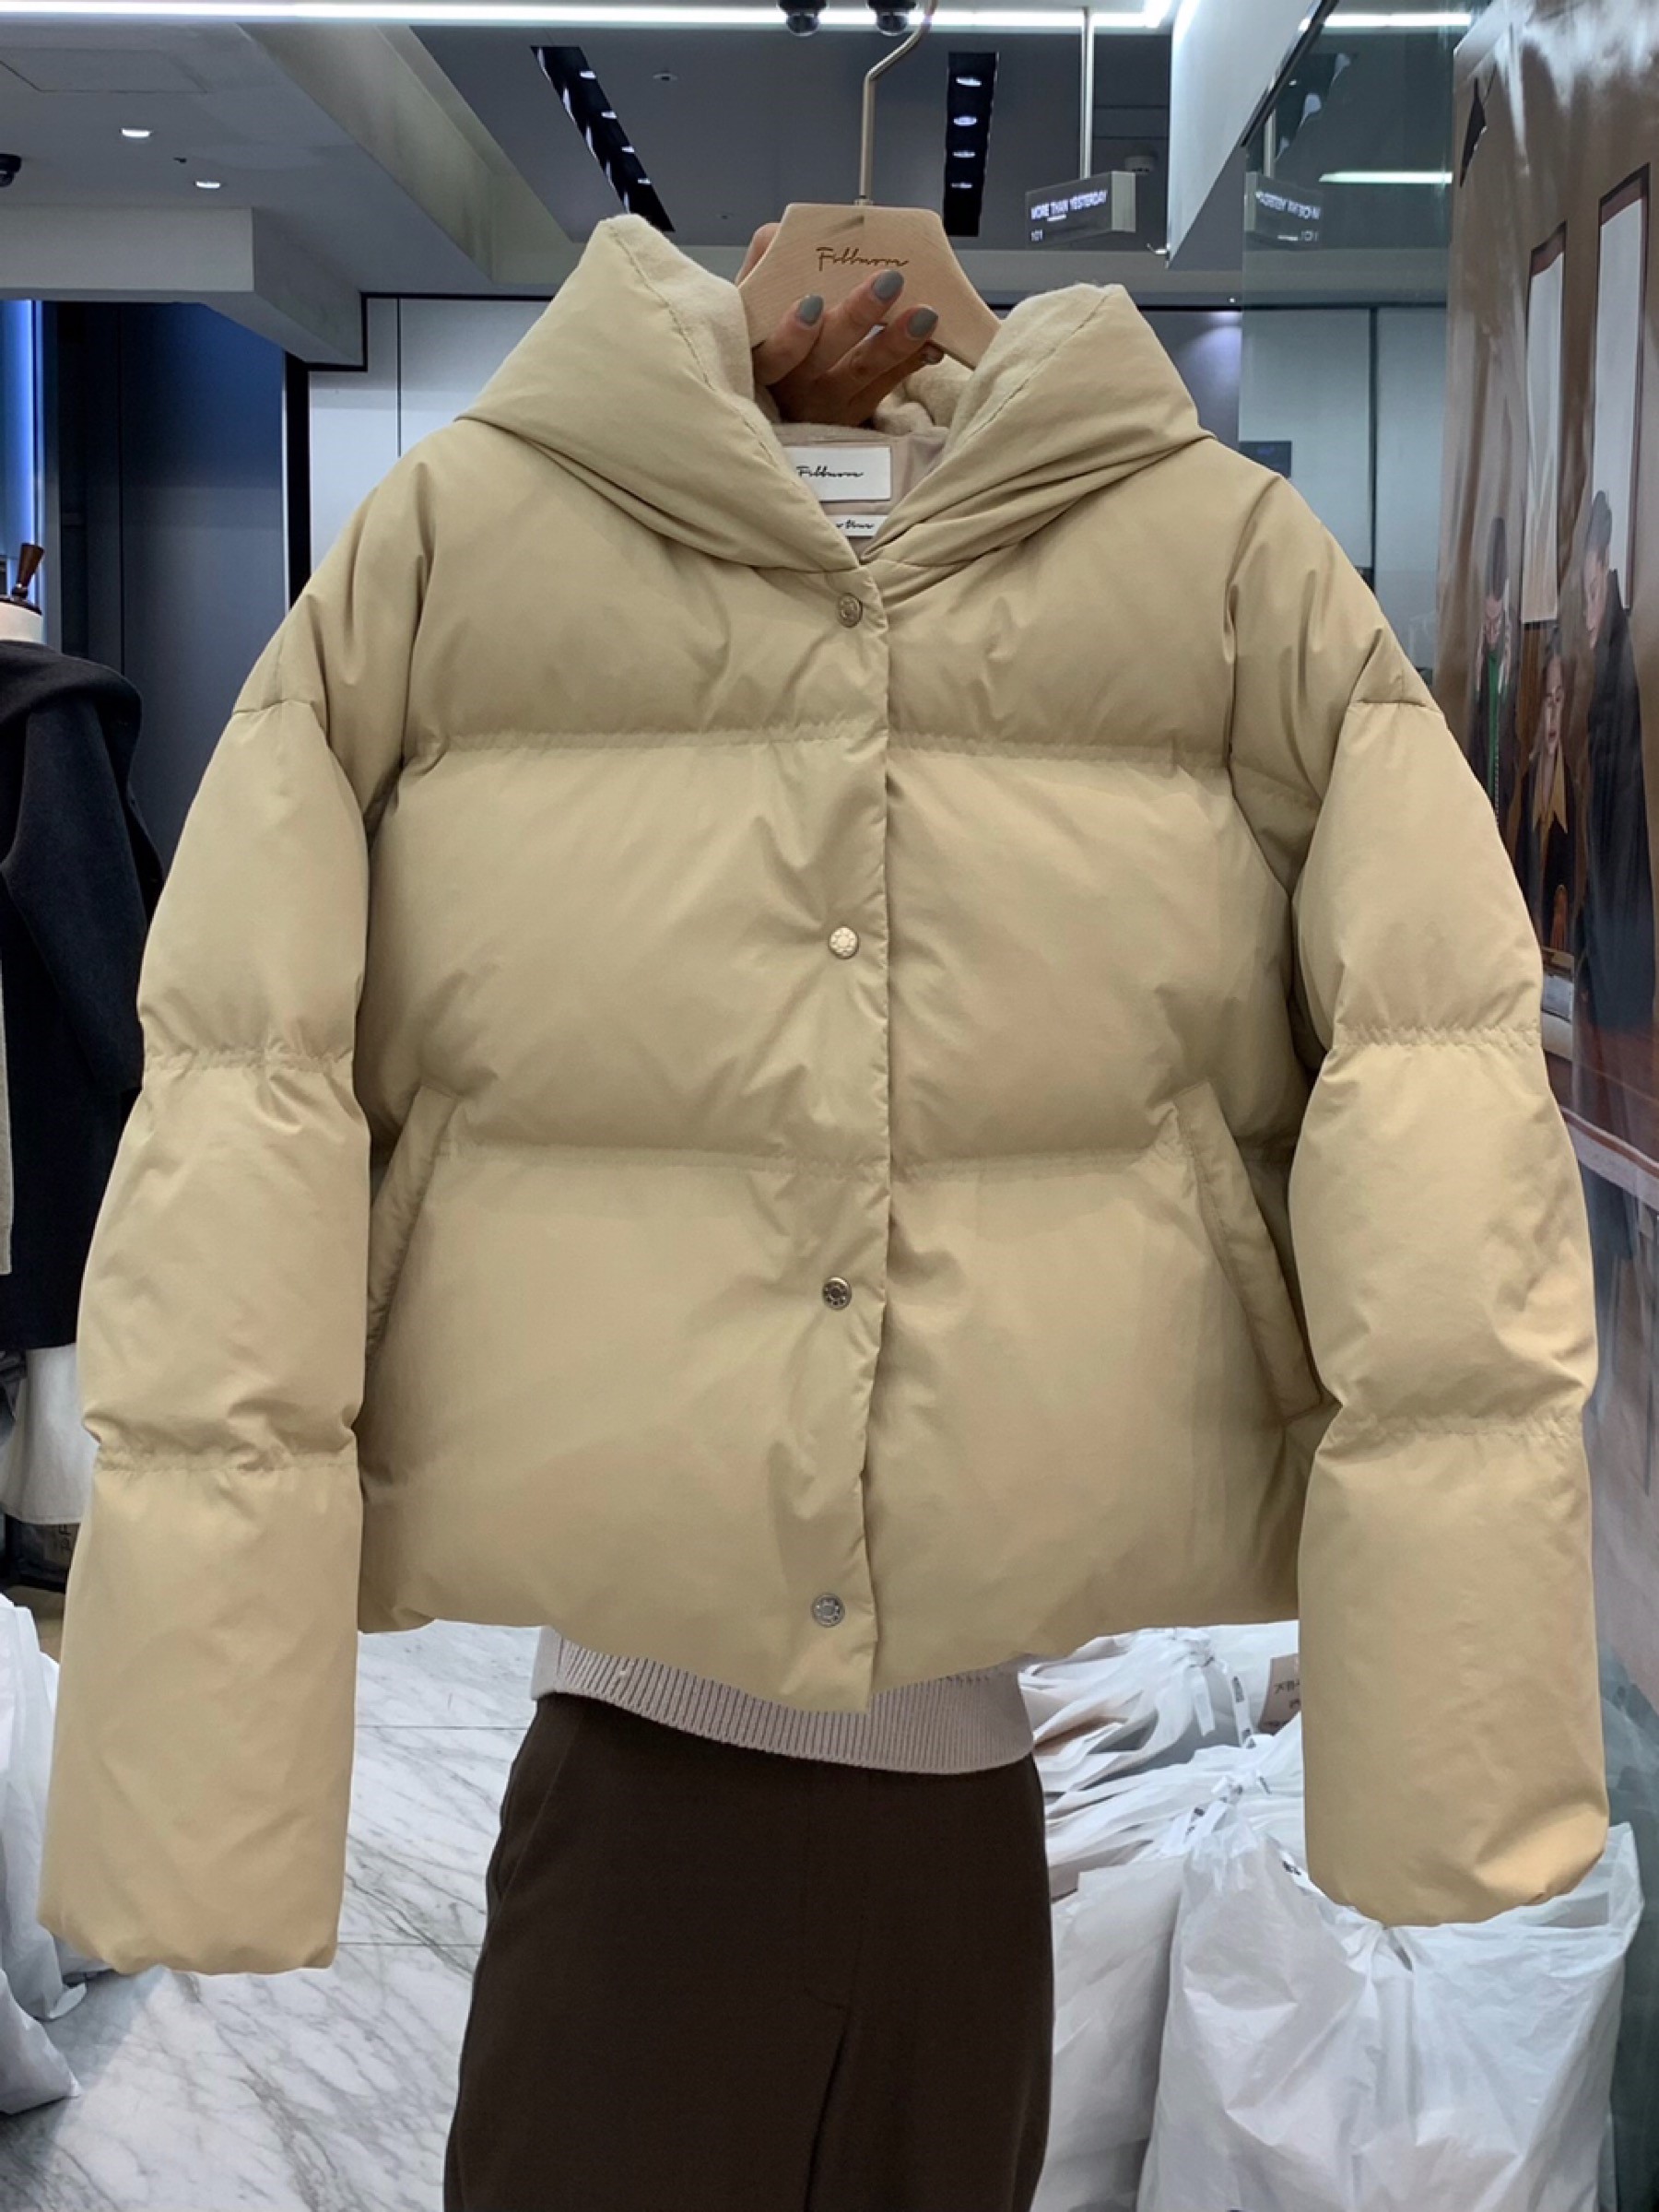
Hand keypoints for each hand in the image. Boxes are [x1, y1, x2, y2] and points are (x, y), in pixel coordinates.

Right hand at [740, 223, 944, 425]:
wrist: (786, 393)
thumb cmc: (771, 335)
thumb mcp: (753, 306)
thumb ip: (763, 266)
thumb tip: (782, 233)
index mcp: (762, 357)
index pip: (773, 352)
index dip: (791, 333)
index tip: (813, 303)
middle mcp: (792, 387)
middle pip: (822, 356)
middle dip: (856, 318)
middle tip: (889, 281)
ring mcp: (826, 404)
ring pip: (861, 371)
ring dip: (895, 340)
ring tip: (924, 313)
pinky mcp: (855, 412)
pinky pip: (887, 384)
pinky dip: (911, 360)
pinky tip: (933, 343)